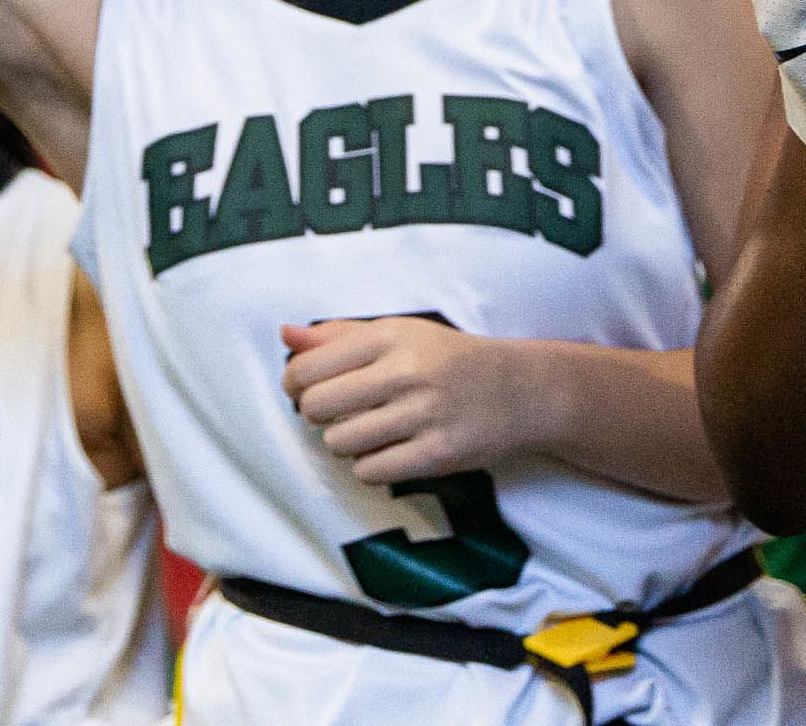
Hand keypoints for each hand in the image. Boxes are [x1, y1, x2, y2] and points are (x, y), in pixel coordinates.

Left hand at [283, 318, 532, 484]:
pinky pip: (371, 472)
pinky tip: (389, 450)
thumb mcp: (399, 333)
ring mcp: (423, 414)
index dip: (295, 384)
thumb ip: (339, 335)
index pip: (308, 367)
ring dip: (345, 442)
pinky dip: (370, 466)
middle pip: (317, 407)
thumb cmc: (448, 359)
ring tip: (368, 430)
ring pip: (340, 443)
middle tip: (339, 412)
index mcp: (390, 337)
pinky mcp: (438, 454)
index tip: (308, 389)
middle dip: (318, 415)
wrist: (519, 390)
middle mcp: (406, 372)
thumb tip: (285, 334)